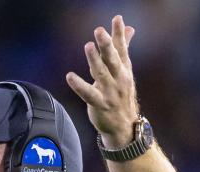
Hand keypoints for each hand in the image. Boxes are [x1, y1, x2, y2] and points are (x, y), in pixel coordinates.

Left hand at [66, 15, 138, 146]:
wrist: (124, 125)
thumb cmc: (121, 94)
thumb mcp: (124, 71)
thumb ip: (124, 48)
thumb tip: (129, 28)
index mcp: (124, 69)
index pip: (121, 48)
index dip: (119, 34)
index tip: (117, 18)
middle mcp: (119, 79)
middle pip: (112, 59)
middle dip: (106, 45)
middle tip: (99, 31)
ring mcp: (110, 92)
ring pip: (101, 74)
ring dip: (94, 60)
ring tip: (88, 46)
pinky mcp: (100, 104)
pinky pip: (88, 94)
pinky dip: (79, 85)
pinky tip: (69, 76)